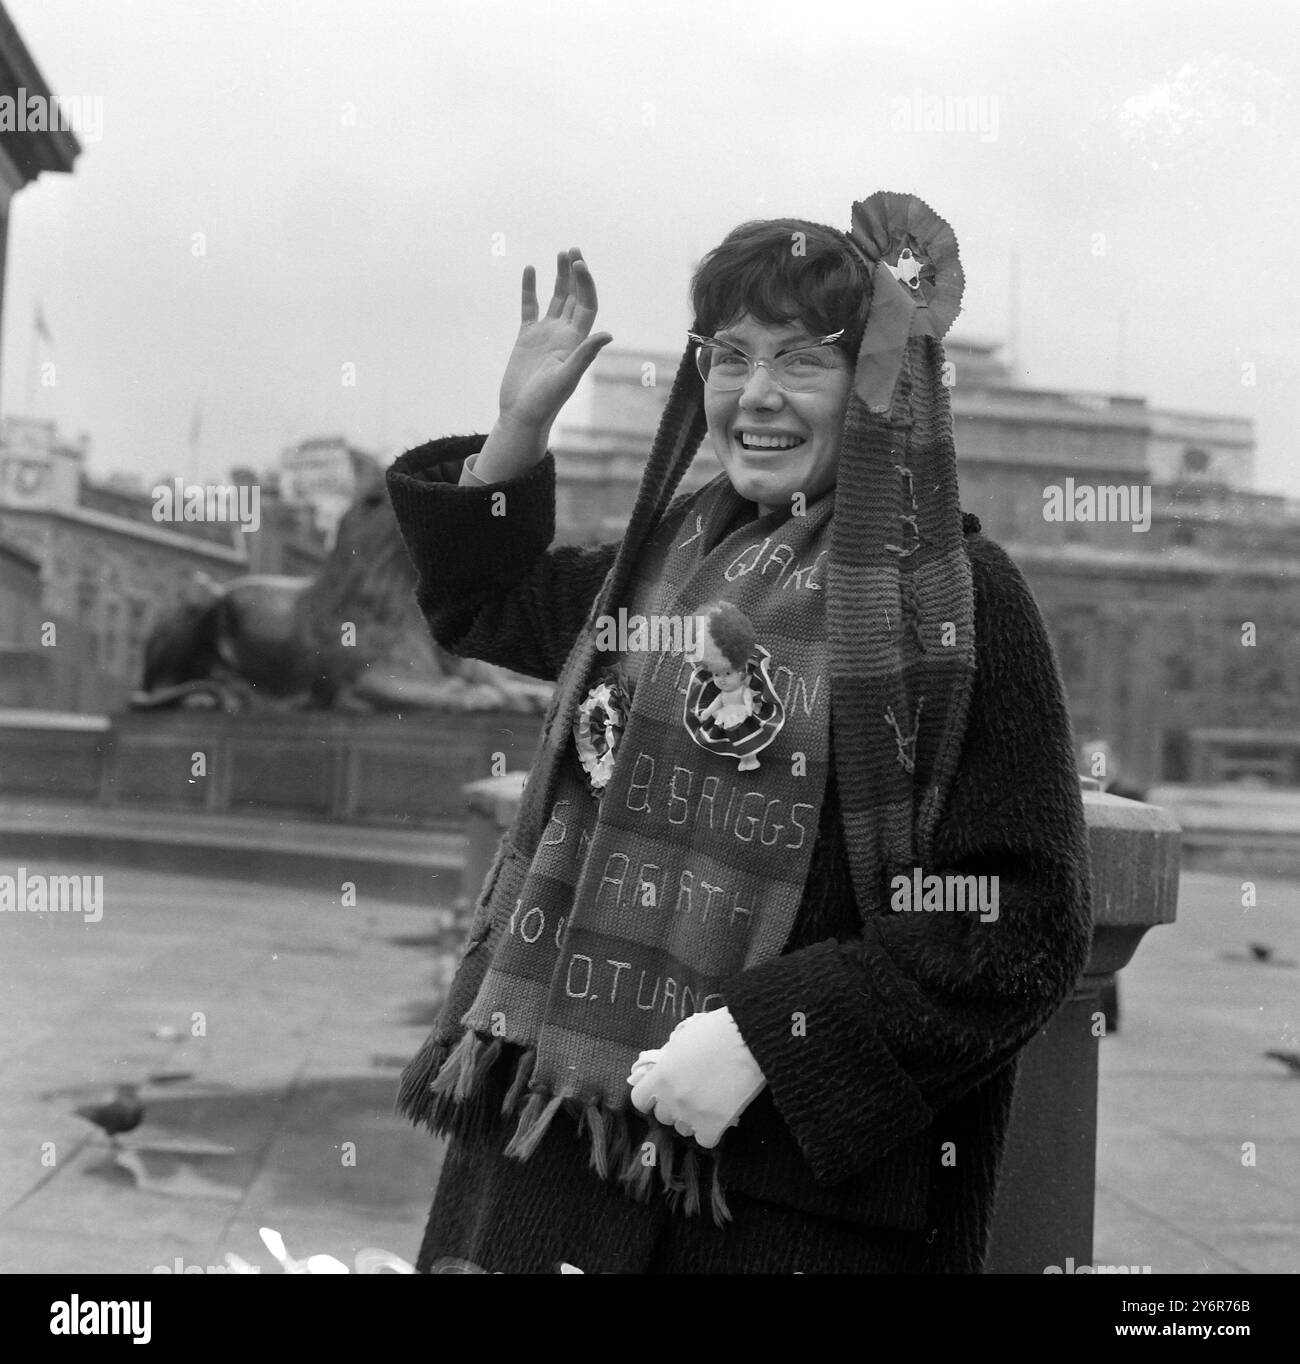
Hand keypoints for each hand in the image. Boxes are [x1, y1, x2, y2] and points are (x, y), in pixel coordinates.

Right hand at [497, 247, 613, 432]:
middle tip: (573, 248)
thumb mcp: (566, 378)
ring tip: (561, 253)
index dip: (586, 284)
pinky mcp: (526, 337)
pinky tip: (530, 269)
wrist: (521, 415)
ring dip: (560, 276)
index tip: (579, 264)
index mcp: (576, 342)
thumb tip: (607, 334)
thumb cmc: (545, 402)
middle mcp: (564, 335)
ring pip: (557, 298)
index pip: (587, 305)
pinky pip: (530, 307)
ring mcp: (545, 334)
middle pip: (575, 297)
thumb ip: (584, 355)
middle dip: (576, 273)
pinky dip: (530, 289)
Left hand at [627, 1007, 766, 1147]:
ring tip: (708, 1103)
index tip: (660, 1093)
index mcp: (660, 1075)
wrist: (748, 1040)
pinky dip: (711, 1131)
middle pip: (663, 1116)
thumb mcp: (684, 1039)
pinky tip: (720, 1116)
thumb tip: (668, 1066)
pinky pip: (705, 1140)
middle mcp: (671, 1098)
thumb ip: (671, 1059)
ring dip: (692, 1119)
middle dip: (674, 1107)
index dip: (650, 1097)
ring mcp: (691, 1114)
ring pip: (683, 1129)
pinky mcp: (713, 1126)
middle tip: (691, 1094)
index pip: (639, 1100)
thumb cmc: (717, 1031)